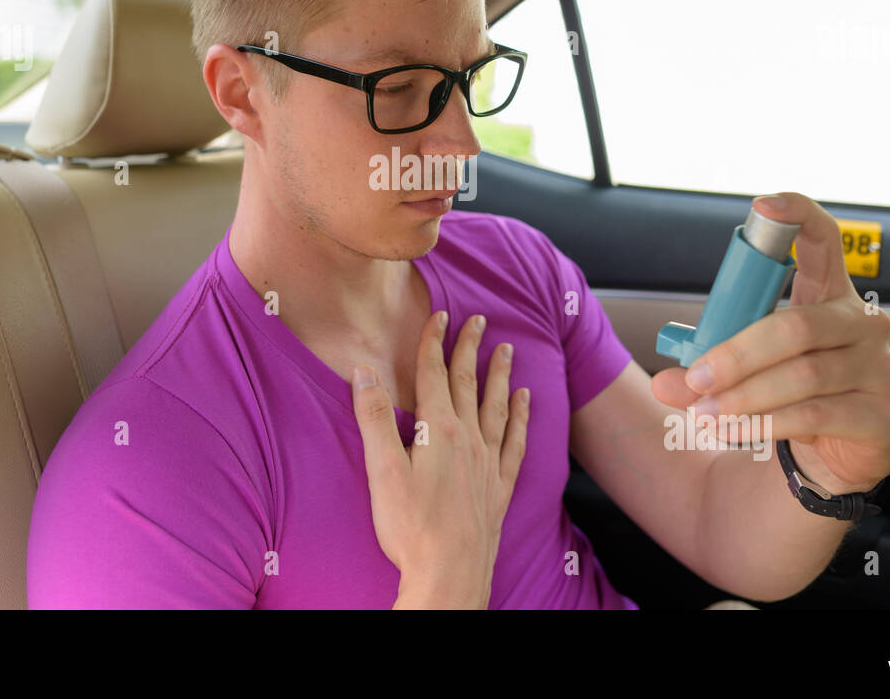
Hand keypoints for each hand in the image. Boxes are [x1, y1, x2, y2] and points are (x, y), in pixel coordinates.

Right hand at [351, 311, 529, 607]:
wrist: (449, 575)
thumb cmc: (410, 527)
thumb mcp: (381, 469)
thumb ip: (373, 416)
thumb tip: (363, 370)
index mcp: (438, 430)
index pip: (434, 374)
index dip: (435, 342)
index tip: (440, 314)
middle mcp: (468, 439)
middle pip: (468, 383)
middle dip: (470, 348)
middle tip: (478, 319)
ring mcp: (488, 462)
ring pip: (497, 406)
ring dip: (499, 375)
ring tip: (506, 350)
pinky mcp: (499, 486)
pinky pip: (516, 441)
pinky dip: (522, 416)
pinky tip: (526, 401)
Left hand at [651, 192, 889, 493]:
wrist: (839, 451)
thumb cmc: (791, 391)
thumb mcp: (747, 368)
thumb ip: (706, 367)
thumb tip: (666, 382)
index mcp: (829, 295)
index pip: (823, 240)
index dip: (798, 215)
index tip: (763, 205)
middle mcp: (862, 324)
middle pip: (796, 326)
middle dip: (737, 354)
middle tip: (696, 378)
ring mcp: (879, 369)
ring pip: (803, 376)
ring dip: (745, 397)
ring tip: (706, 412)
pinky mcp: (882, 416)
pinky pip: (817, 415)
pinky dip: (768, 423)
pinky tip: (737, 430)